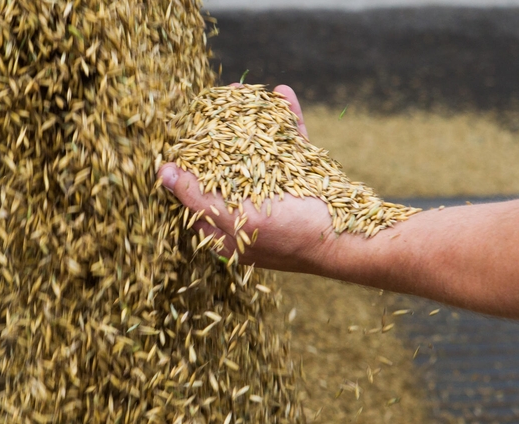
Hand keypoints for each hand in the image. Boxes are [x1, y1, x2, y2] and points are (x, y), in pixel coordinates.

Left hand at [159, 85, 337, 274]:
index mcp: (227, 229)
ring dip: (251, 120)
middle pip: (227, 166)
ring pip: (259, 151)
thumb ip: (198, 196)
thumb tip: (163, 174)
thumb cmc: (293, 236)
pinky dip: (287, 121)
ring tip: (243, 91)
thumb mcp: (237, 218)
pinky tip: (283, 95)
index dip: (190, 163)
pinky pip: (291, 145)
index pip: (197, 193)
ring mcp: (279, 193)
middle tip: (214, 104)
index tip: (185, 133)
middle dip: (220, 133)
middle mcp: (250, 211)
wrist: (355, 238)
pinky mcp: (306, 179)